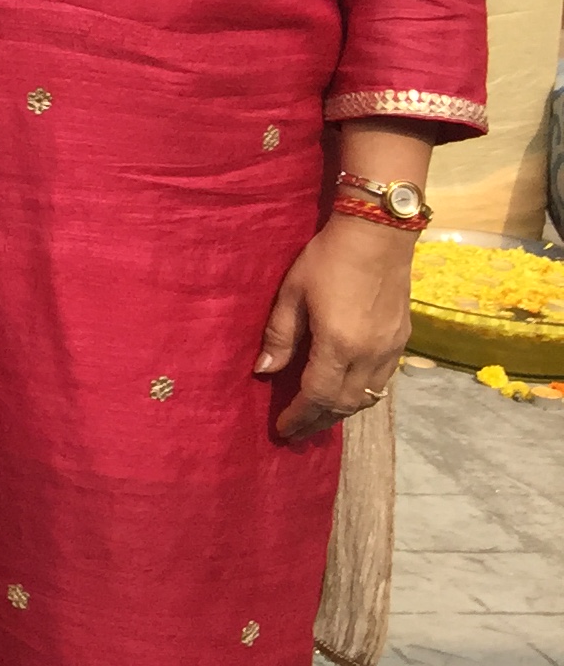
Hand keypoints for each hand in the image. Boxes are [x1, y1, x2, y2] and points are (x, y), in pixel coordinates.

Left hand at [257, 217, 415, 439]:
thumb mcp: (293, 293)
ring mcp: (391, 349)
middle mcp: (370, 354)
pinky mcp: (402, 340)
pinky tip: (345, 389)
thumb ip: (280, 335)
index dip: (299, 416)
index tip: (283, 429)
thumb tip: (264, 370)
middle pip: (344, 404)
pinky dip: (360, 393)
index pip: (317, 396)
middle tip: (298, 431)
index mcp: (339, 344)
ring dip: (341, 411)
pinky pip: (381, 381)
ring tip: (318, 416)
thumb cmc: (328, 258)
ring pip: (367, 396)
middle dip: (318, 421)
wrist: (379, 234)